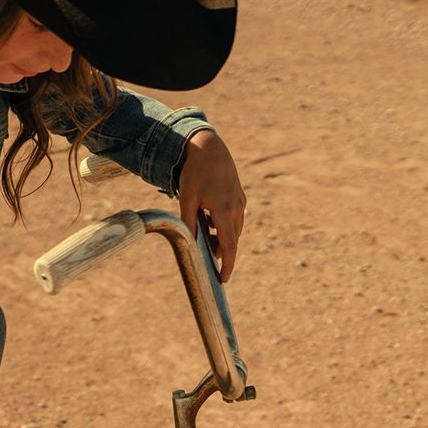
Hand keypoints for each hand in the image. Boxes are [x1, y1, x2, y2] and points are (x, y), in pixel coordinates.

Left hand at [176, 128, 247, 282]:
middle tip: (206, 256)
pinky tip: (209, 218)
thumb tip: (190, 244)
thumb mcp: (187, 198)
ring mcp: (240, 201)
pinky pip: (234, 218)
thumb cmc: (195, 172)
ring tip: (205, 232)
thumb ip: (189, 222)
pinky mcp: (239, 196)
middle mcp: (236, 208)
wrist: (209, 147)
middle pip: (232, 240)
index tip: (224, 279)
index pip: (229, 246)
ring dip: (222, 237)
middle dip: (221, 251)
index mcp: (224, 211)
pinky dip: (224, 225)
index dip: (228, 265)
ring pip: (234, 229)